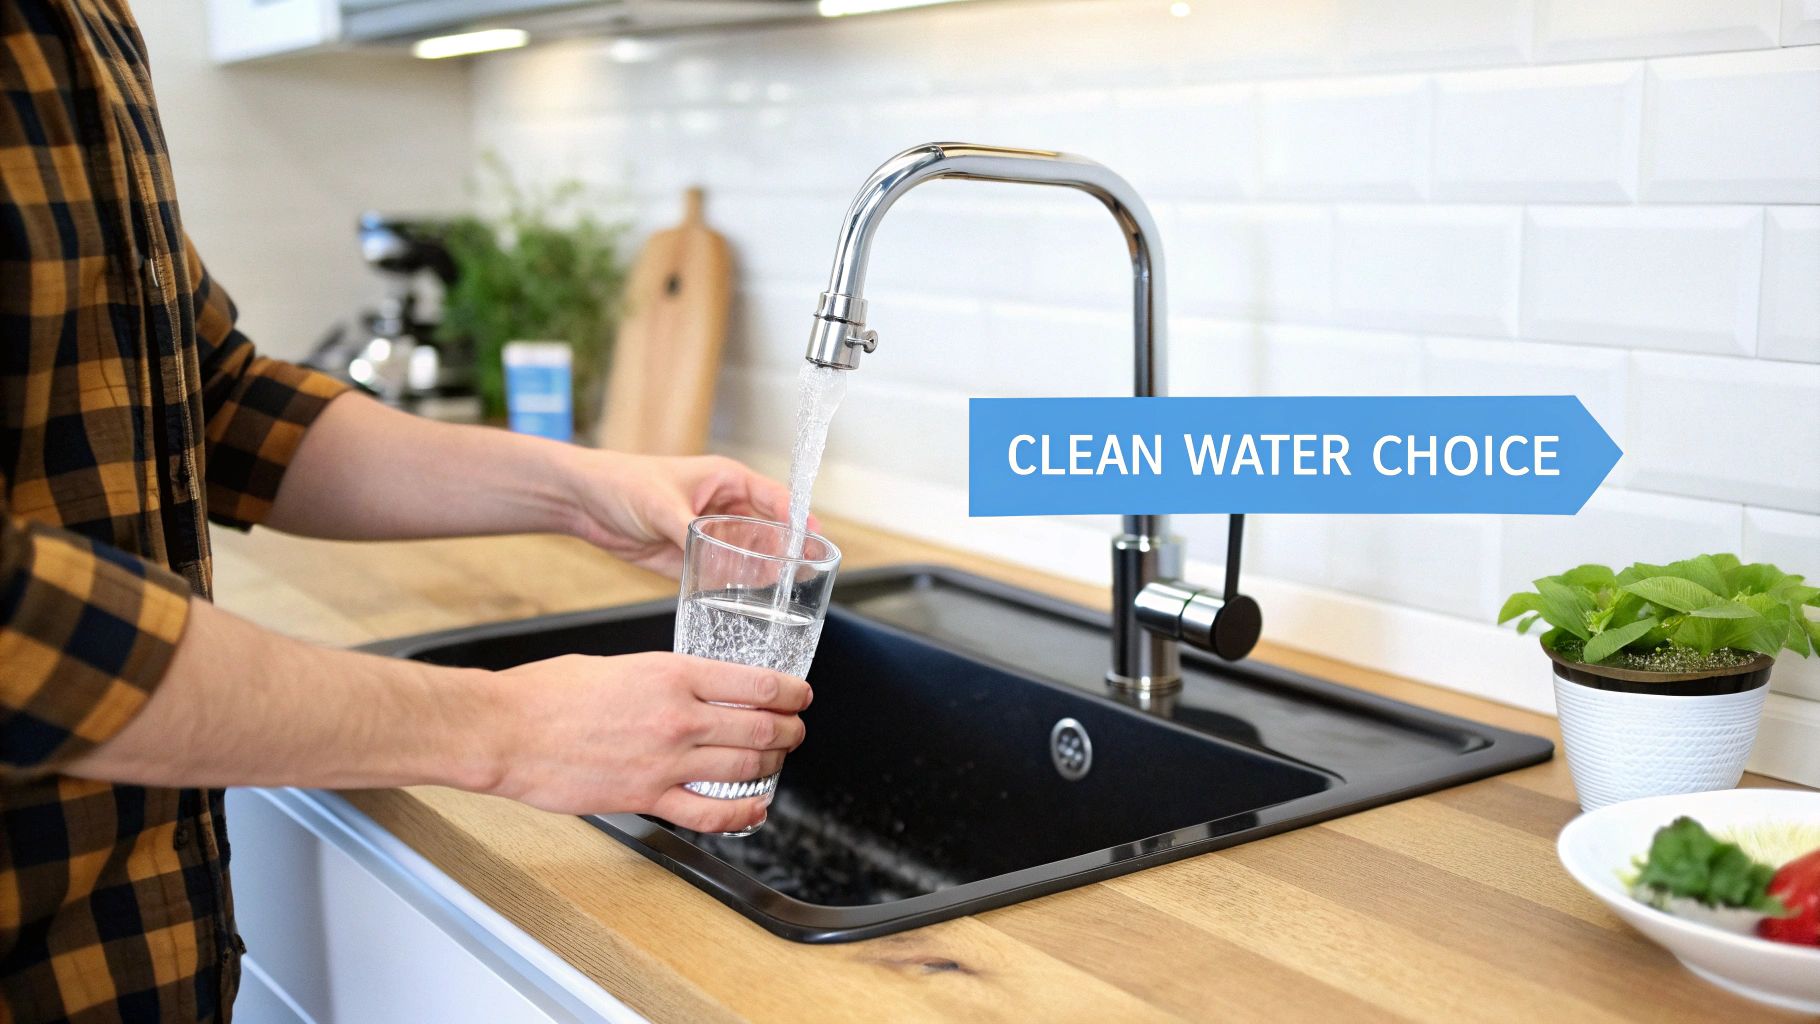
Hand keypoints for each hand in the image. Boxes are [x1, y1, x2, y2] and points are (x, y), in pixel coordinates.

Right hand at [489, 651, 810, 831]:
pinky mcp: (647, 797)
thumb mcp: (618, 664)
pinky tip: (756, 807)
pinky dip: (743, 812)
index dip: (791, 692)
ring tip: (778, 760)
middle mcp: (679, 716)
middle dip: (789, 730)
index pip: (757, 683)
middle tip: (795, 729)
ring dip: (773, 765)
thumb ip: (662, 677)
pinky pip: (711, 812)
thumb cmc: (548, 694)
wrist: (507, 731)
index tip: (799, 695)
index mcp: (673, 673)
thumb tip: (689, 688)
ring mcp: (666, 761)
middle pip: (761, 727)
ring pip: (745, 766)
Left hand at [564, 451, 811, 576]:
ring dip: (764, 570)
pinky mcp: (692, 557)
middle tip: (806, 572)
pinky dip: (735, 584)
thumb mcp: (660, 503)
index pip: (772, 497)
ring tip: (786, 591)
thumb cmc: (624, 482)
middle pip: (767, 529)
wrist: (585, 501)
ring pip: (748, 554)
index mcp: (725, 480)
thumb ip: (688, 528)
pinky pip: (722, 572)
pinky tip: (749, 597)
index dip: (796, 515)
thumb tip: (710, 550)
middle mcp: (723, 507)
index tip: (813, 535)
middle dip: (786, 549)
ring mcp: (709, 533)